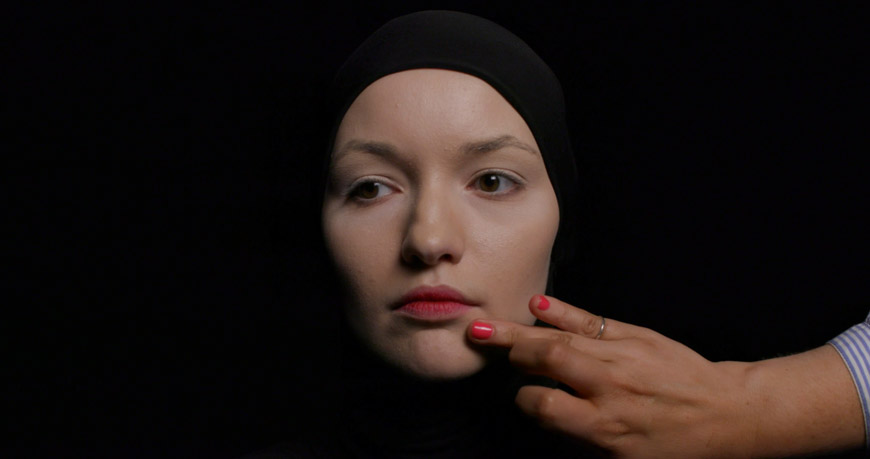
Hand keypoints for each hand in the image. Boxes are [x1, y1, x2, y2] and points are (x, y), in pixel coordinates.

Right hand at [467, 295, 759, 456]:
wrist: (731, 414)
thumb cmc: (679, 447)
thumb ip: (582, 439)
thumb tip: (543, 415)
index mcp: (606, 426)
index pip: (544, 405)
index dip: (525, 399)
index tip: (523, 397)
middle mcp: (610, 388)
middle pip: (550, 360)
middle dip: (512, 350)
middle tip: (478, 337)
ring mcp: (623, 357)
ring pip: (564, 338)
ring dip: (522, 330)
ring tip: (488, 323)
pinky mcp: (637, 336)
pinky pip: (592, 321)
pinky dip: (563, 311)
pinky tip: (537, 304)